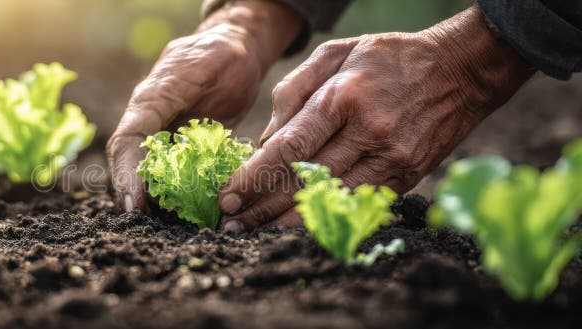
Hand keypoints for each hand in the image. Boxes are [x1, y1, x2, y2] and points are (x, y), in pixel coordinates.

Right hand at [108, 1, 302, 210]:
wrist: (233, 47)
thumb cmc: (220, 52)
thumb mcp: (206, 63)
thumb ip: (183, 86)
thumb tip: (154, 107)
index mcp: (150, 99)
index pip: (129, 140)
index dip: (128, 173)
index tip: (134, 203)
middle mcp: (148, 118)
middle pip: (128, 161)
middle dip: (131, 193)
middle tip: (142, 224)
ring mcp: (161, 132)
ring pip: (144, 170)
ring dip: (149, 197)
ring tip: (160, 226)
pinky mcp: (177, 143)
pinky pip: (167, 171)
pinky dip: (171, 192)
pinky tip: (182, 213)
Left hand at [218, 5, 533, 231]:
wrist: (461, 70)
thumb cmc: (388, 58)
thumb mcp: (336, 54)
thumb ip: (293, 92)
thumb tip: (264, 140)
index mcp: (343, 97)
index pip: (288, 148)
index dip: (254, 177)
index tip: (228, 194)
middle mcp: (367, 132)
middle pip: (303, 179)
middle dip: (261, 205)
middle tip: (231, 220)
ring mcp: (390, 158)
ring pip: (329, 199)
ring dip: (287, 219)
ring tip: (254, 231)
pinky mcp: (406, 176)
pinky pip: (357, 203)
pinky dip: (325, 217)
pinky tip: (298, 226)